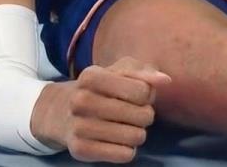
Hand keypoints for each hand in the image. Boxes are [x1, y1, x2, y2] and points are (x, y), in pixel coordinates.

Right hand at [32, 57, 169, 162]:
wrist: (61, 112)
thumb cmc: (98, 89)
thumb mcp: (117, 72)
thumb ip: (142, 72)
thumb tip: (165, 80)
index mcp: (90, 76)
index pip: (141, 90)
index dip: (146, 94)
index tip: (137, 94)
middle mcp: (81, 100)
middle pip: (142, 115)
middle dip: (145, 115)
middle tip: (134, 113)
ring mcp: (78, 126)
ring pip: (135, 137)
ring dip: (138, 133)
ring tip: (127, 126)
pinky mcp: (79, 149)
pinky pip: (124, 155)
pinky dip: (128, 149)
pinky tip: (118, 140)